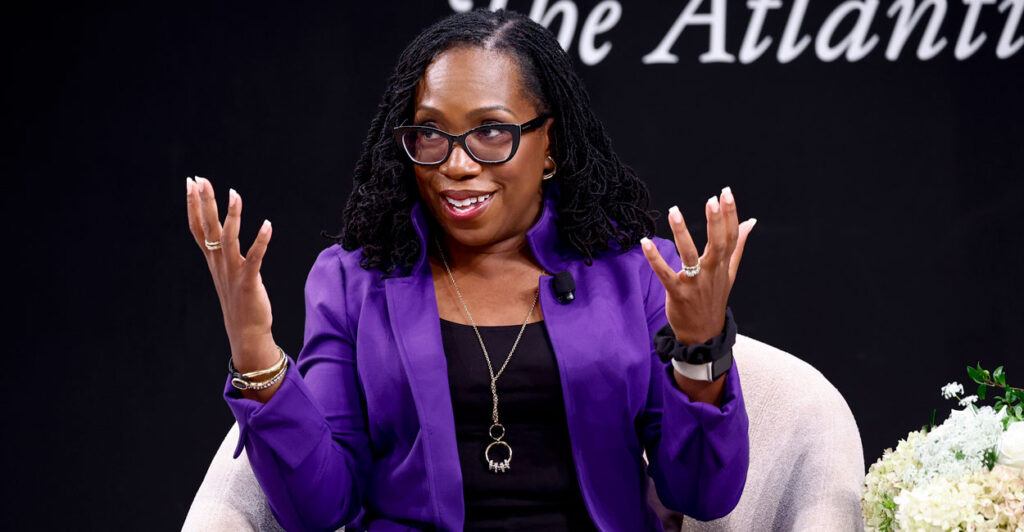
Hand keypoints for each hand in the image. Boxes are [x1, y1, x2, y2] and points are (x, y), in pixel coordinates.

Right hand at [185, 176, 277, 369]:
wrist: (245, 332)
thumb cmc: (240, 301)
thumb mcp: (227, 273)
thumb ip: (225, 253)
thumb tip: (224, 232)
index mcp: (213, 260)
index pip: (198, 228)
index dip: (193, 205)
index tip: (191, 183)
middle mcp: (219, 264)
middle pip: (208, 228)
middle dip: (204, 203)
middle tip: (199, 179)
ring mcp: (232, 272)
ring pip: (229, 239)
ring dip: (232, 216)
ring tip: (234, 193)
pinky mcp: (248, 282)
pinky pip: (255, 258)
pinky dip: (261, 241)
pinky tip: (268, 225)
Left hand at [640, 186, 755, 344]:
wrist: (703, 333)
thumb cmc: (714, 298)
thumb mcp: (730, 272)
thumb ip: (738, 245)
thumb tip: (751, 221)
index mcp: (724, 265)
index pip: (730, 236)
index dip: (730, 214)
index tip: (726, 193)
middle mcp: (712, 272)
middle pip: (716, 244)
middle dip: (715, 221)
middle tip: (712, 199)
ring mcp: (695, 284)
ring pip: (689, 255)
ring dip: (682, 233)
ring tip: (674, 211)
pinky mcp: (678, 293)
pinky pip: (665, 274)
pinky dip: (655, 258)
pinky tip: (645, 242)